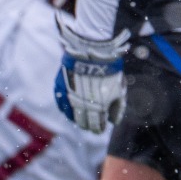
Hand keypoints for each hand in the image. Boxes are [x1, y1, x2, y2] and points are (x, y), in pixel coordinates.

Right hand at [53, 13, 127, 132]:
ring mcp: (70, 96)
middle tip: (91, 125)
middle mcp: (82, 104)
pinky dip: (66, 109)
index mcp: (98, 106)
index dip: (98, 128)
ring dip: (77, 118)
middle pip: (83, 123)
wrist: (92, 51)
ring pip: (71, 116)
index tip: (100, 128)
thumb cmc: (109, 70)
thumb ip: (118, 107)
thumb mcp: (119, 89)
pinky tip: (71, 109)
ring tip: (81, 118)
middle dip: (88, 125)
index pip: (96, 125)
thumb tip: (113, 122)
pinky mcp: (61, 88)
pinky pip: (62, 105)